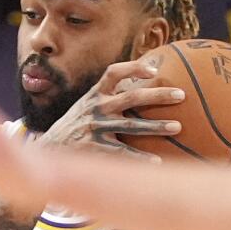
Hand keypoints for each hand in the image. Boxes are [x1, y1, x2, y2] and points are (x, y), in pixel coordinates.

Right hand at [33, 54, 185, 159]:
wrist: (49, 151)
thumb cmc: (76, 125)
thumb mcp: (86, 105)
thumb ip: (107, 95)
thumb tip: (139, 82)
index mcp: (95, 94)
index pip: (114, 72)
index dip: (134, 68)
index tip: (155, 70)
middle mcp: (96, 108)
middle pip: (132, 97)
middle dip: (158, 95)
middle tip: (181, 95)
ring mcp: (96, 128)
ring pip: (132, 125)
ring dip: (156, 126)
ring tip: (178, 127)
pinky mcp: (95, 149)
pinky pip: (122, 153)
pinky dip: (140, 158)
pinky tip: (157, 162)